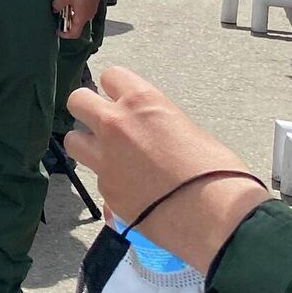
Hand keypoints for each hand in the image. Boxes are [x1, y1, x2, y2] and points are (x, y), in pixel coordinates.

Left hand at [53, 0, 105, 38]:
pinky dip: (75, 7)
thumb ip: (57, 5)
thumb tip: (54, 9)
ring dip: (70, 13)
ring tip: (62, 5)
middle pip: (76, 24)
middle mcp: (88, 15)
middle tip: (58, 15)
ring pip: (79, 15)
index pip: (74, 33)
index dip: (65, 35)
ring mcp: (91, 8)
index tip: (58, 31)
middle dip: (66, 22)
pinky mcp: (92, 1)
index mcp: (82, 17)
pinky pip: (83, 8)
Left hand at [64, 66, 269, 270]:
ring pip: (73, 140)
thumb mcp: (189, 130)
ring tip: (109, 156)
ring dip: (87, 145)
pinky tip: (131, 190)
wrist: (216, 217)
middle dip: (88, 110)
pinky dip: (108, 181)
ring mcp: (105, 158)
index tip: (121, 99)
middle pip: (78, 101)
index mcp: (142, 102)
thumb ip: (157, 124)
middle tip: (104, 124)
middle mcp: (115, 125)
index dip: (115, 89)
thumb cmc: (218, 173)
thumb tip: (149, 134)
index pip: (111, 75)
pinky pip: (96, 178)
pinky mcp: (105, 190)